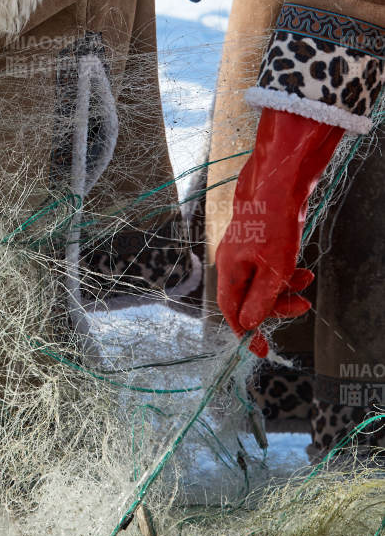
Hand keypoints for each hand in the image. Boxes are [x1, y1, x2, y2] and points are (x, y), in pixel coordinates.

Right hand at [215, 109, 341, 355]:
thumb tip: (249, 324)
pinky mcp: (258, 243)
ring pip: (263, 283)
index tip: (259, 349)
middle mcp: (232, 263)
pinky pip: (269, 268)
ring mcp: (244, 252)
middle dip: (276, 306)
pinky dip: (286, 273)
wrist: (278, 186)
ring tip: (307, 283)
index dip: (245, 332)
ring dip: (286, 289)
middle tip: (301, 308)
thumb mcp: (273, 270)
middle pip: (249, 299)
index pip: (231, 312)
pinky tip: (304, 270)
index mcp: (228, 271)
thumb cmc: (272, 225)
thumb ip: (260, 301)